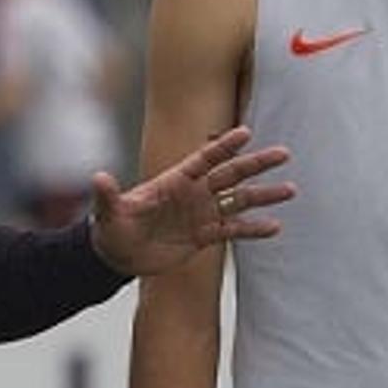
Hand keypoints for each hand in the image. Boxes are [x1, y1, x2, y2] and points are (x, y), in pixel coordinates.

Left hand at [88, 126, 293, 275]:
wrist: (118, 255)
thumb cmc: (111, 228)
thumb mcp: (108, 213)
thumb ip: (108, 196)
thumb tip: (97, 177)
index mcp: (174, 180)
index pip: (204, 158)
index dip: (224, 146)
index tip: (246, 132)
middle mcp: (193, 193)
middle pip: (231, 174)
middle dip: (256, 163)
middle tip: (284, 153)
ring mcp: (201, 213)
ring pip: (238, 200)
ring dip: (263, 195)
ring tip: (290, 190)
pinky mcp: (204, 235)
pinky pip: (233, 230)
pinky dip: (253, 229)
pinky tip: (275, 227)